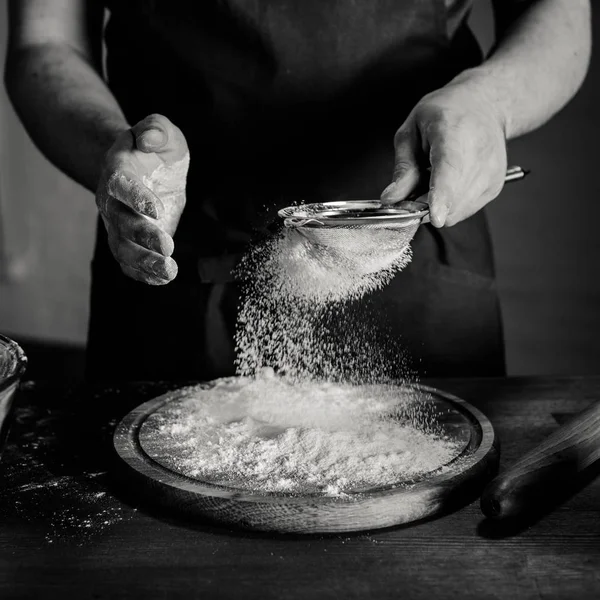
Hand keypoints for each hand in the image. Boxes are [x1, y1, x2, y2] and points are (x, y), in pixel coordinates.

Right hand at [96, 114, 189, 284]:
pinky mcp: (131, 241)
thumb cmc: (154, 146)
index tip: (156, 210)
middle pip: (120, 223)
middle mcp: (112, 201)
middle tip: (167, 246)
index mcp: (118, 171)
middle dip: (142, 236)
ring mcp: (119, 224)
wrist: (142, 166)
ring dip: (144, 262)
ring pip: (122, 248)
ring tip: (169, 271)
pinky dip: (144, 274)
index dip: (136, 198)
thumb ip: (156, 130)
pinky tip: (164, 279)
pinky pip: (129, 262)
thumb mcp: (160, 129)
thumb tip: (149, 139)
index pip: (121, 186)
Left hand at [381, 81, 507, 226]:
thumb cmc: (446, 113)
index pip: (449, 170)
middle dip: (424, 205)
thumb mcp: (411, 131)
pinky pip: (464, 211)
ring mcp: (491, 173)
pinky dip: (450, 205)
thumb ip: (403, 168)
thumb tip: (391, 198)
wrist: (485, 106)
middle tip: (415, 186)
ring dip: (437, 206)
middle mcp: (479, 154)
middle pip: (450, 199)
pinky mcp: (494, 187)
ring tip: (434, 178)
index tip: (436, 217)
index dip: (442, 196)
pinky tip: (449, 183)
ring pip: (456, 211)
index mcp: (453, 133)